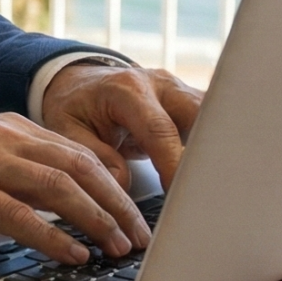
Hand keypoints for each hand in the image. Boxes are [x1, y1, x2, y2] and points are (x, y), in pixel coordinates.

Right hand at [0, 113, 147, 263]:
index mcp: (10, 128)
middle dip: (118, 204)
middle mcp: (5, 139)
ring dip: (97, 219)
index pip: (79, 152)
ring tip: (118, 248)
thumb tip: (53, 202)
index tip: (135, 212)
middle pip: (81, 167)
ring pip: (60, 187)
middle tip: (140, 235)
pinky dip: (53, 235)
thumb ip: (12, 169)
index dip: (114, 183)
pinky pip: (21, 214)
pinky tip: (72, 253)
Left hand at [40, 61, 205, 187]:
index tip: (179, 197)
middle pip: (200, 118)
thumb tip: (123, 186)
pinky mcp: (191, 104)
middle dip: (207, 156)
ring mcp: (180, 92)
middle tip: (206, 194)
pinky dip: (212, 151)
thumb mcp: (68, 130)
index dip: (173, 166)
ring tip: (212, 189)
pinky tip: (212, 178)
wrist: (81, 83)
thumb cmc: (74, 105)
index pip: (159, 130)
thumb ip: (95, 157)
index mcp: (127, 89)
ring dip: (214, 154)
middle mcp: (161, 85)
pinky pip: (211, 126)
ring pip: (214, 121)